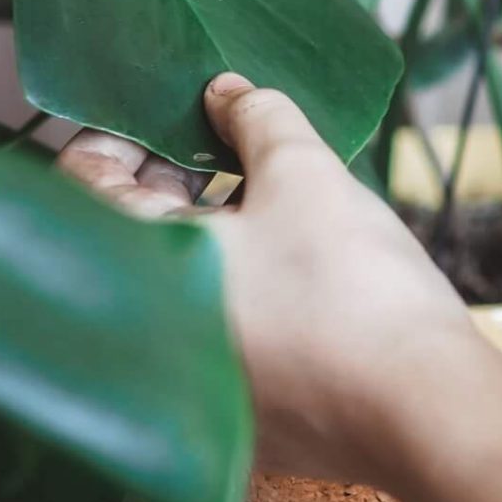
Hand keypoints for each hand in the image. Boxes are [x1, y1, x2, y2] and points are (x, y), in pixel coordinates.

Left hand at [56, 75, 486, 486]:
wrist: (416, 405)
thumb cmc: (350, 290)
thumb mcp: (305, 175)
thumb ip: (258, 120)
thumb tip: (227, 94)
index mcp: (140, 269)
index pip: (85, 182)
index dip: (122, 133)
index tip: (170, 112)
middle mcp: (142, 334)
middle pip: (132, 231)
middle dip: (176, 175)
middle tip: (229, 141)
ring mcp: (185, 380)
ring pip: (178, 278)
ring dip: (213, 226)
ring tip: (272, 192)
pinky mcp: (233, 407)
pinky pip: (213, 325)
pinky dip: (237, 284)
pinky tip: (293, 262)